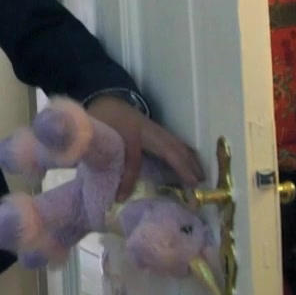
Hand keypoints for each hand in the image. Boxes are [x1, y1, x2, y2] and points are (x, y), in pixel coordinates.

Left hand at [86, 96, 204, 200]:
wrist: (104, 96)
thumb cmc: (101, 118)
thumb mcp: (95, 135)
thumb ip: (99, 156)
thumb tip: (104, 181)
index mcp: (129, 131)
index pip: (132, 158)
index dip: (128, 178)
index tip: (122, 198)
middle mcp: (147, 129)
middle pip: (170, 148)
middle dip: (184, 167)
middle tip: (197, 187)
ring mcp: (154, 127)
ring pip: (177, 144)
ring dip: (191, 161)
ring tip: (200, 178)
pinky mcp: (156, 129)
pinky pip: (176, 142)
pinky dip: (187, 154)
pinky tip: (193, 164)